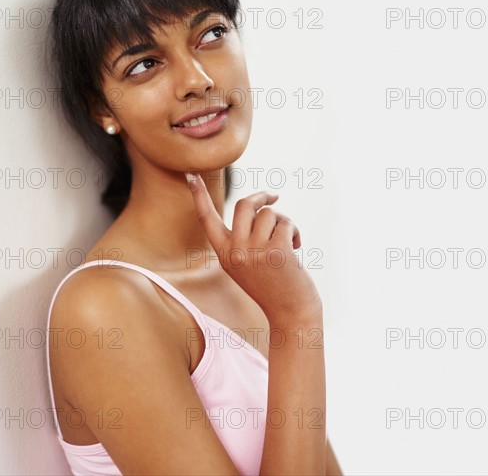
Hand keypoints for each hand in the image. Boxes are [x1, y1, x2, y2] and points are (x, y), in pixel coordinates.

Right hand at [185, 172, 321, 323]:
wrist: (291, 313)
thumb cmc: (272, 285)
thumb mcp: (248, 262)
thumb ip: (245, 237)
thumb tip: (259, 206)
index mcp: (224, 254)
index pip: (207, 219)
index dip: (199, 195)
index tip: (190, 174)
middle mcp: (235, 252)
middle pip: (243, 204)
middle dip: (261, 197)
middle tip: (274, 198)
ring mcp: (254, 252)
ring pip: (268, 213)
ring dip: (282, 222)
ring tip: (288, 240)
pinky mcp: (276, 251)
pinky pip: (285, 222)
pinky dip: (294, 231)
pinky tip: (296, 247)